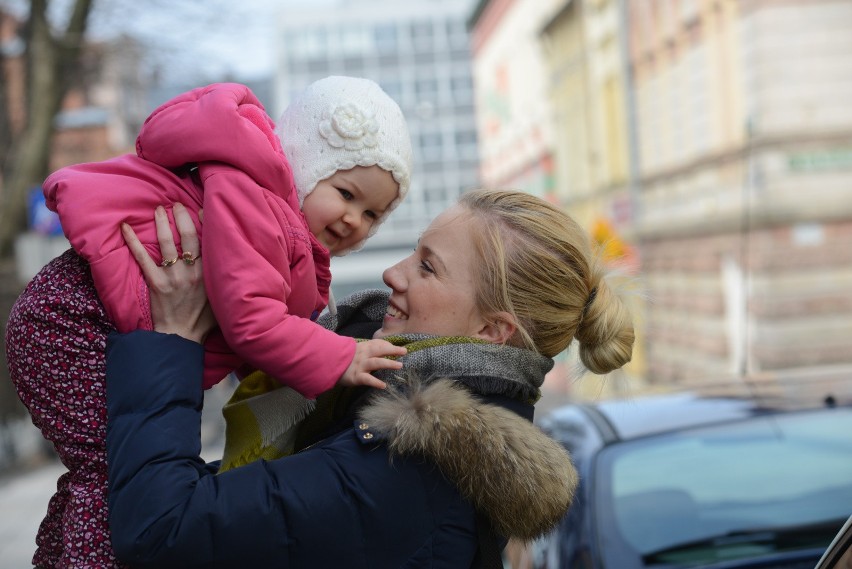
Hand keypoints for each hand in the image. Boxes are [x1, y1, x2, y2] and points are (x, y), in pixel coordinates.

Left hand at [122, 203, 215, 343]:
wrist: (182, 338)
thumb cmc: (204, 320)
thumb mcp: (222, 298)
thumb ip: (223, 278)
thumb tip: (230, 261)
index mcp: (209, 272)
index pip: (208, 240)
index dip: (204, 221)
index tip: (200, 207)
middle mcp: (192, 271)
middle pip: (187, 235)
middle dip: (181, 215)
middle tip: (176, 203)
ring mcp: (173, 276)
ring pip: (166, 242)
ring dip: (161, 222)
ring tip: (158, 209)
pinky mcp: (156, 283)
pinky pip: (143, 258)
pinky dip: (133, 242)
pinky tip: (125, 228)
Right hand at [337, 339, 406, 389]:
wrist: (327, 364)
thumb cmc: (344, 360)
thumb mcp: (355, 352)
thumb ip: (366, 351)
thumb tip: (381, 352)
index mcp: (363, 347)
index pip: (378, 344)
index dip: (389, 345)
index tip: (401, 349)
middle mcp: (363, 355)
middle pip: (379, 350)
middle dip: (393, 350)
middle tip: (404, 351)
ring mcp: (360, 365)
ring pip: (376, 363)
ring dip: (389, 363)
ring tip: (400, 365)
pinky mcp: (356, 377)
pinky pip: (367, 379)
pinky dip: (376, 382)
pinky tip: (383, 386)